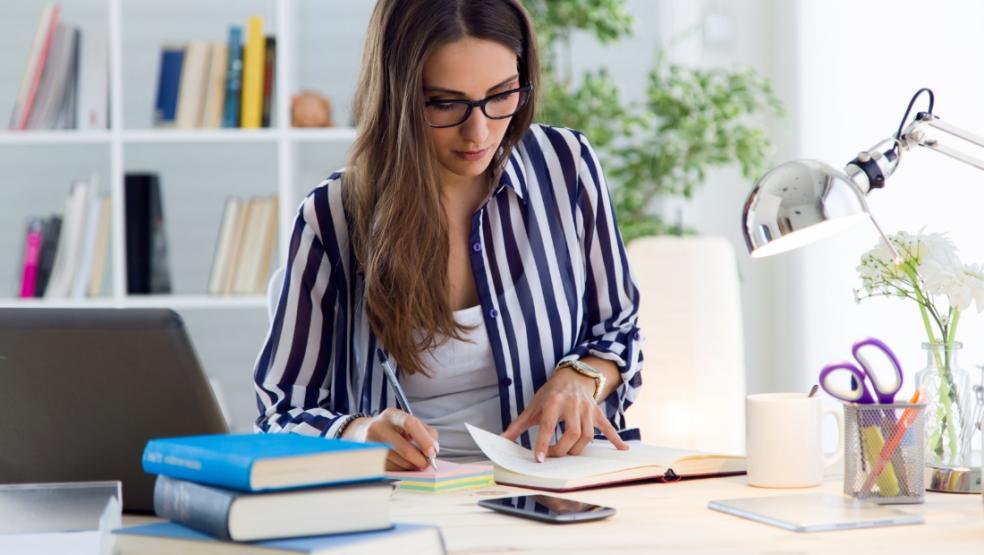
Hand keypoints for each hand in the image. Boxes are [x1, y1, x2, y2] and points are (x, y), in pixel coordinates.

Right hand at [341, 408, 439, 470]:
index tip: (432, 451)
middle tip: (426, 464)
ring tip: (413, 462)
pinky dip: (401, 469)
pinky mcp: (369, 460)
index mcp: (391, 415)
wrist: (363, 432)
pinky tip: (400, 463)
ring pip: (399, 462)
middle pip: (404, 448)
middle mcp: (378, 428)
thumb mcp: (407, 422)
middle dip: (419, 459)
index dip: (424, 439)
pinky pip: (392, 469)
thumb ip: (425, 432)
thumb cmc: (393, 428)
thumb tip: (433, 452)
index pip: (410, 423)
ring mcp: (371, 445)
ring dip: (411, 466)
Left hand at [500, 368, 627, 461]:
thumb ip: (518, 424)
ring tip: (568, 456)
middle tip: (553, 458)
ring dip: (577, 450)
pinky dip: (616, 439)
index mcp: (554, 402)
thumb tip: (502, 440)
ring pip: (587, 435)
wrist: (573, 375)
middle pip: (572, 434)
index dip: (544, 444)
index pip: (548, 426)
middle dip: (562, 450)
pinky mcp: (598, 413)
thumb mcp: (533, 406)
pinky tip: (623, 450)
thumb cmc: (550, 393)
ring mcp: (588, 409)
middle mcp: (572, 405)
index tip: (540, 459)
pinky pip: (608, 427)